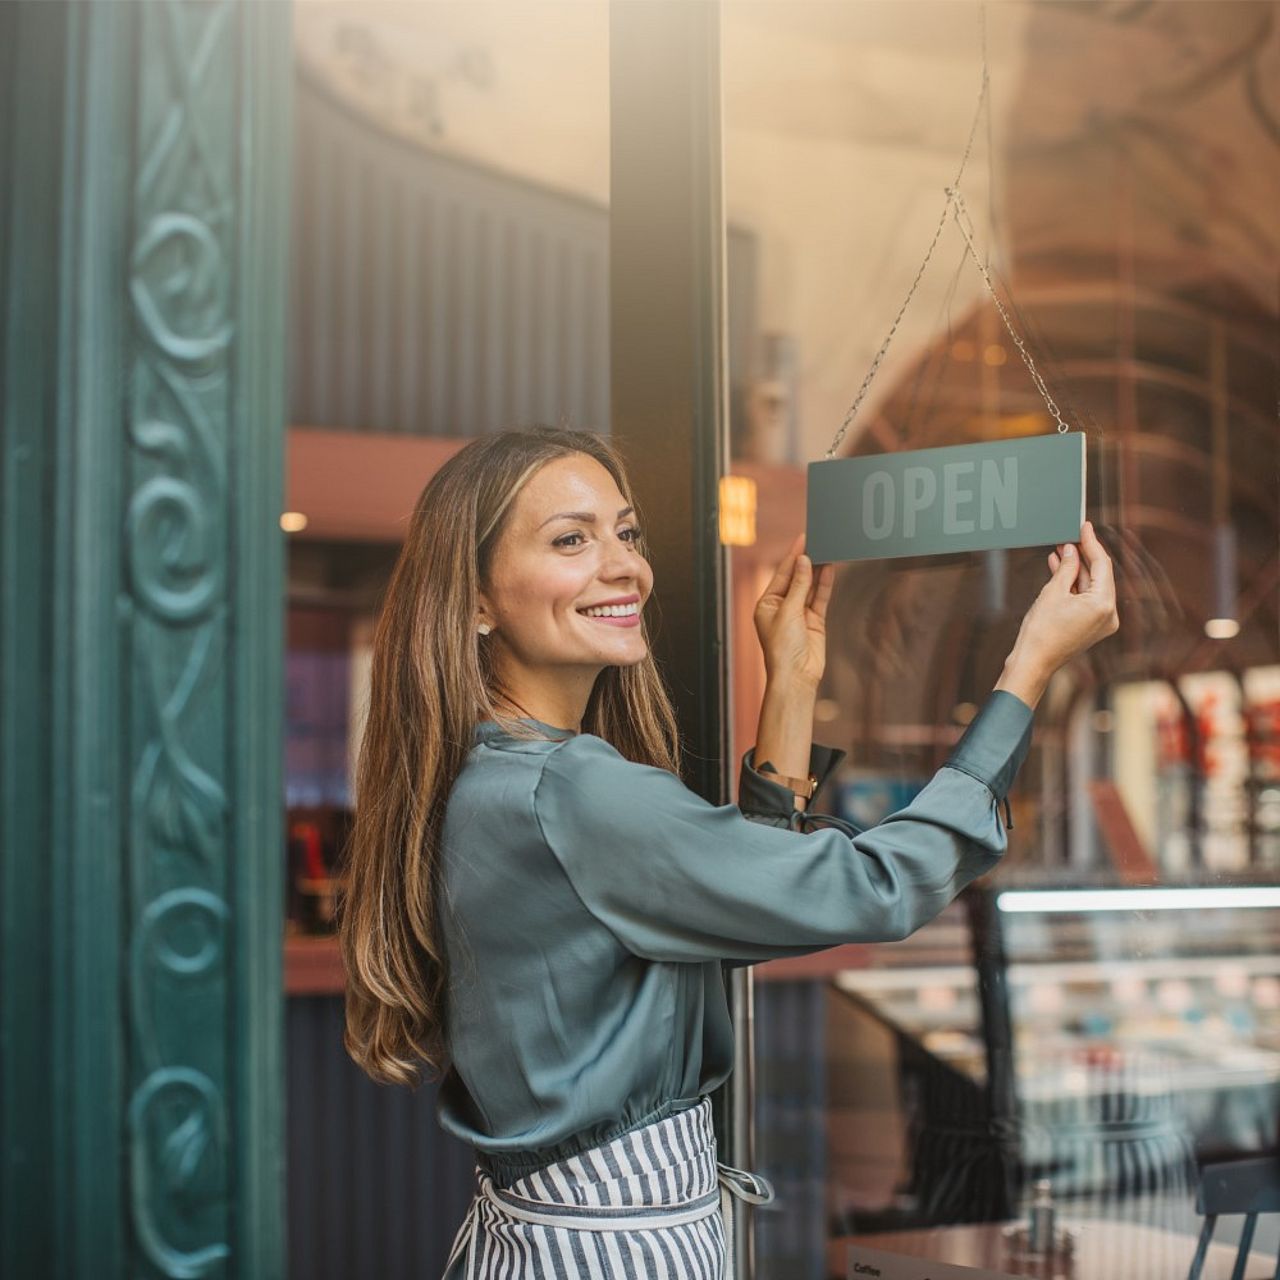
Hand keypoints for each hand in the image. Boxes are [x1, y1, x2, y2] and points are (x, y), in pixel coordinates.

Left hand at [753, 533, 835, 690]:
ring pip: (810, 587)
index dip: (793, 556)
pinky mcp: (814, 621)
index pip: (781, 574)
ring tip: (827, 550)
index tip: (803, 539)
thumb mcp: (788, 611)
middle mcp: (782, 607)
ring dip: (818, 570)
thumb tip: (804, 561)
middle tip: (818, 541)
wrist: (796, 676)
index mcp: (766, 604)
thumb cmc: (782, 648)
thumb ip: (799, 586)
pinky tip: (830, 569)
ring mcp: (799, 614)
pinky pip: (820, 598)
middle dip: (806, 561)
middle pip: (796, 579)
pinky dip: (825, 584)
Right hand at [1007, 520, 1119, 685]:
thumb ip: (1066, 568)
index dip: (1091, 542)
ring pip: (1091, 587)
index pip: (1102, 564)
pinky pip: (1086, 599)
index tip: (1084, 526)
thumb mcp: (1052, 592)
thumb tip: (1071, 550)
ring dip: (1076, 570)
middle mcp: (1109, 614)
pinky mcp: (1092, 626)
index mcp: (1104, 604)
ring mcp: (1102, 622)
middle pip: (1099, 575)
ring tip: (1059, 552)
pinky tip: (1060, 571)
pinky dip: (1074, 586)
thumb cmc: (1040, 632)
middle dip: (1082, 556)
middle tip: (1069, 537)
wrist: (1033, 662)